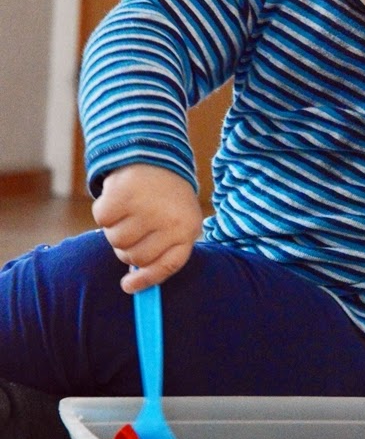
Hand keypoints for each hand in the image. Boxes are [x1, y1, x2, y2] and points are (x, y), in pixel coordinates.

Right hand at [92, 164, 202, 292]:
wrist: (155, 152)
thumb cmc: (164, 195)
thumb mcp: (175, 219)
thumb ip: (161, 250)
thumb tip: (132, 284)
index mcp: (188, 228)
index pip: (167, 265)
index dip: (147, 279)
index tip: (128, 286)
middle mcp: (170, 221)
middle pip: (135, 256)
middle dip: (128, 246)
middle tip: (134, 225)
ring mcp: (147, 209)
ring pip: (116, 240)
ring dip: (116, 228)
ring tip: (130, 208)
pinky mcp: (123, 195)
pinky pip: (102, 220)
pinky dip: (105, 211)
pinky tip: (119, 198)